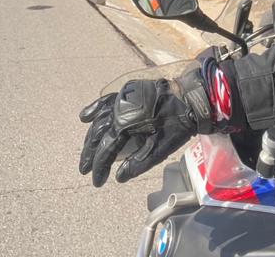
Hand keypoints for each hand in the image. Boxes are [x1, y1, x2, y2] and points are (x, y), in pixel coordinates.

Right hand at [79, 71, 211, 186]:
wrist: (191, 98)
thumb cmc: (178, 124)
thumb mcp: (161, 149)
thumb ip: (138, 163)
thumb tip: (119, 177)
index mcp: (125, 125)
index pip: (106, 150)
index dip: (99, 168)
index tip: (97, 181)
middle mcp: (118, 111)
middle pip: (97, 135)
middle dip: (90, 154)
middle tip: (84, 169)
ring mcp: (121, 99)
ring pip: (99, 119)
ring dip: (90, 136)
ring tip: (86, 150)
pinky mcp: (127, 92)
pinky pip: (106, 101)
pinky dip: (95, 109)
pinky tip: (86, 117)